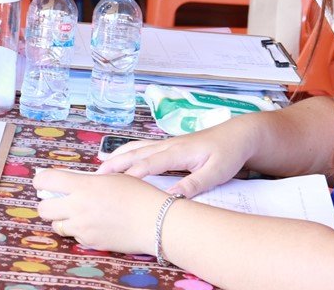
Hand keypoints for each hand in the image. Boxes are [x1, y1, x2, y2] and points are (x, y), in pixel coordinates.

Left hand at [35, 169, 165, 253]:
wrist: (156, 221)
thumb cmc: (139, 195)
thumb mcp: (113, 177)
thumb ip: (89, 181)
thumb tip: (74, 182)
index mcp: (83, 186)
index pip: (46, 181)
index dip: (41, 180)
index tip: (44, 181)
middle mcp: (78, 207)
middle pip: (43, 209)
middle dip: (47, 204)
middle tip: (58, 202)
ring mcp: (83, 228)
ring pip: (56, 226)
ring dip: (62, 220)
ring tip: (77, 215)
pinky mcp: (91, 243)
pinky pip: (75, 237)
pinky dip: (79, 232)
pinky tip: (94, 225)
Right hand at [95, 120, 256, 197]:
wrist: (237, 136)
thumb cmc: (228, 154)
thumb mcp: (217, 172)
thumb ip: (194, 184)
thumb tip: (173, 197)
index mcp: (178, 152)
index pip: (149, 164)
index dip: (131, 174)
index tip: (115, 186)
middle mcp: (167, 145)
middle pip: (135, 154)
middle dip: (115, 164)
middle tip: (96, 177)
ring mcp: (166, 144)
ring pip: (136, 149)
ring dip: (117, 157)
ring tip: (100, 168)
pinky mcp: (168, 146)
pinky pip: (142, 148)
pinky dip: (126, 152)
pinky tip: (118, 156)